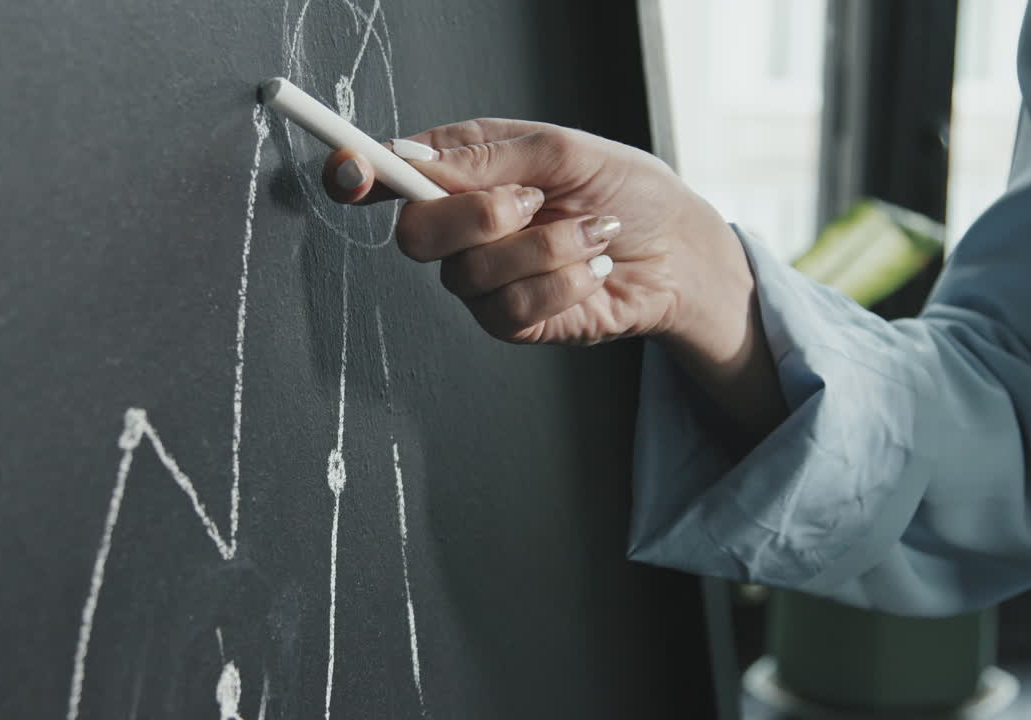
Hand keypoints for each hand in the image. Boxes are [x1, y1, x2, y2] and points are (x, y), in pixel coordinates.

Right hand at [322, 119, 784, 433]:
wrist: (679, 250)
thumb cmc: (625, 190)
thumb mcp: (563, 152)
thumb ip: (487, 157)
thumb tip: (412, 157)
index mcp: (462, 170)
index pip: (388, 174)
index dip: (357, 174)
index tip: (352, 174)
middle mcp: (461, 226)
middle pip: (414, 234)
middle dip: (476, 217)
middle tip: (532, 201)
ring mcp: (482, 278)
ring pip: (469, 275)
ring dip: (546, 249)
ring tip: (592, 232)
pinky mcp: (511, 321)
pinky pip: (509, 310)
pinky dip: (562, 283)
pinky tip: (594, 267)